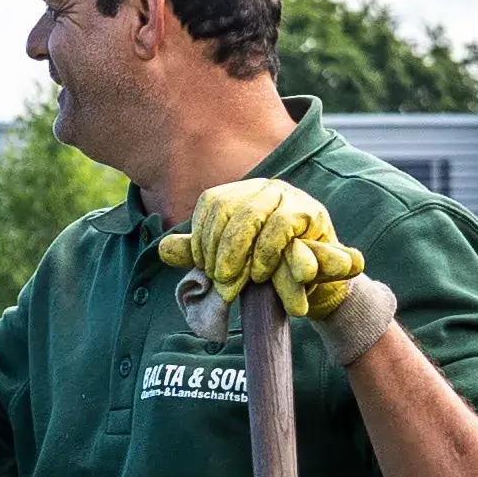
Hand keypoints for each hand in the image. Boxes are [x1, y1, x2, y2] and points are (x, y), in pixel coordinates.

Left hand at [153, 178, 364, 322]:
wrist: (314, 288)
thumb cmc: (270, 272)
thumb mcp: (230, 264)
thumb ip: (199, 255)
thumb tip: (163, 249)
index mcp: (242, 195)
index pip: (212, 203)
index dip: (202, 237)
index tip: (203, 268)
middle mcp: (263, 188)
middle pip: (227, 206)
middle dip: (216, 248)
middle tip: (217, 280)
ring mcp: (288, 196)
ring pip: (251, 214)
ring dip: (237, 252)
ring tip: (235, 281)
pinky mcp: (309, 212)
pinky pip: (280, 226)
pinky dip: (265, 252)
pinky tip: (260, 274)